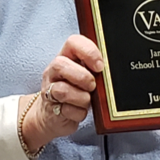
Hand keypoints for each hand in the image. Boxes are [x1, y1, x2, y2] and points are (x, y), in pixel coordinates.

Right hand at [21, 35, 101, 154]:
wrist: (54, 117)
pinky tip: (79, 111)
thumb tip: (110, 71)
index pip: (72, 42)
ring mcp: (49, 90)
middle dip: (83, 77)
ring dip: (82, 98)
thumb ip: (94, 69)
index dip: (88, 51)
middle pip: (60, 64)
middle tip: (92, 86)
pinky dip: (79, 113)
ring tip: (86, 101)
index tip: (99, 66)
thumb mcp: (85, 76)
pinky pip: (67, 110)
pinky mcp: (51, 109)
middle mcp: (54, 72)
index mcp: (65, 58)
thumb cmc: (74, 92)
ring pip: (62, 90)